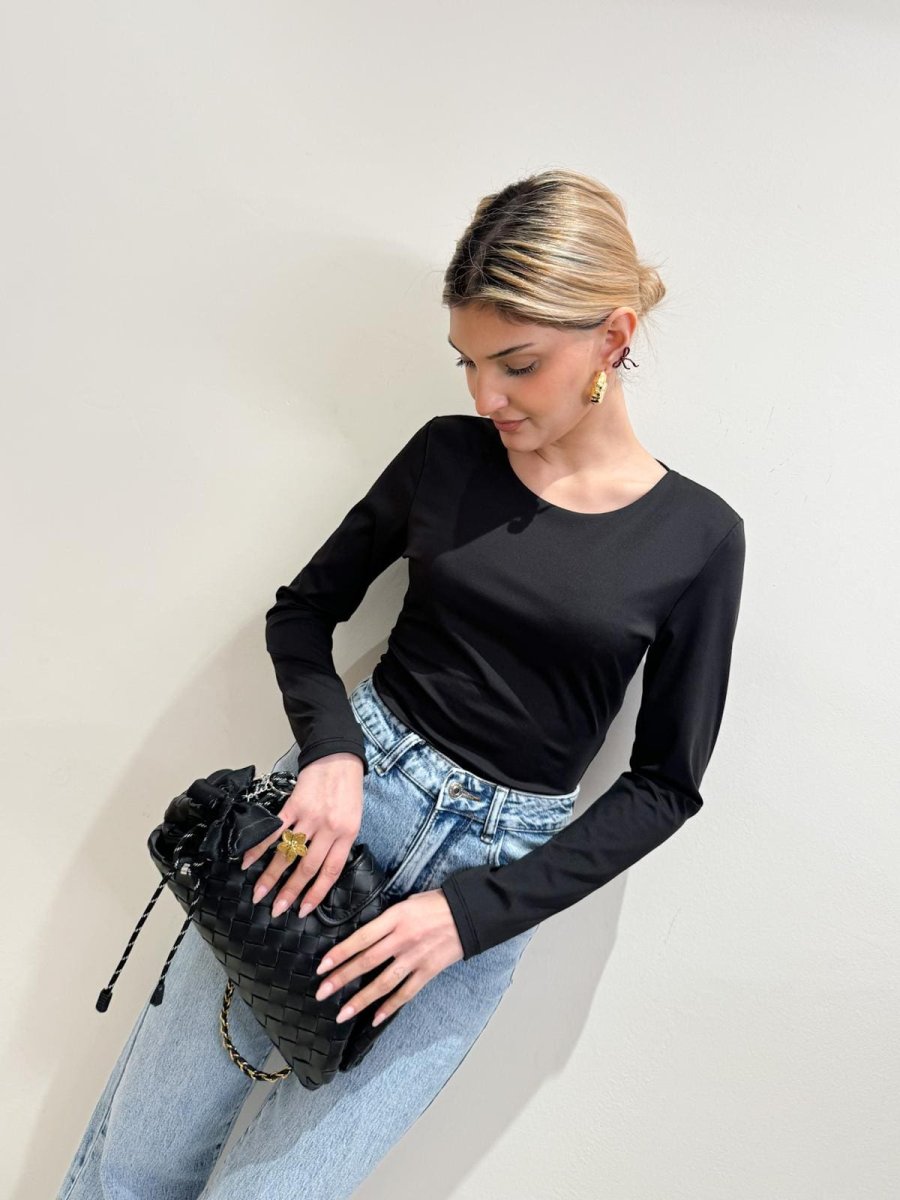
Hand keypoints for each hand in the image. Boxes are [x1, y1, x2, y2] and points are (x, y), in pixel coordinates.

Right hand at [241, 753, 363, 917]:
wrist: (338, 757)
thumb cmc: (347, 789)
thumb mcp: (353, 819)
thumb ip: (339, 843)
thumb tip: (320, 869)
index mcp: (347, 834)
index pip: (330, 872)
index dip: (315, 894)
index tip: (302, 910)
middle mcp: (329, 829)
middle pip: (306, 868)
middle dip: (289, 892)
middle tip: (276, 909)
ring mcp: (310, 817)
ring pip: (288, 853)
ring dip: (271, 875)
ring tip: (258, 893)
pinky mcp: (294, 805)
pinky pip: (274, 831)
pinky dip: (259, 848)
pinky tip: (247, 861)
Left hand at [313, 889, 464, 1026]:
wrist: (469, 912)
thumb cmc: (436, 903)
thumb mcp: (407, 902)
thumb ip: (387, 920)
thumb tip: (365, 935)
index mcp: (395, 917)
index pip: (362, 938)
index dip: (340, 953)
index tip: (322, 966)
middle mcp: (403, 938)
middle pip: (367, 961)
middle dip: (342, 978)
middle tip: (322, 992)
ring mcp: (416, 957)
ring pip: (384, 982)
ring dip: (361, 999)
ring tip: (342, 1013)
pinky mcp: (429, 970)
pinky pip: (406, 992)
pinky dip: (390, 1006)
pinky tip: (374, 1017)